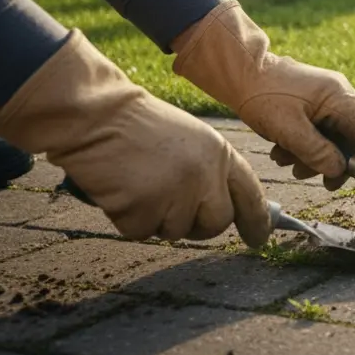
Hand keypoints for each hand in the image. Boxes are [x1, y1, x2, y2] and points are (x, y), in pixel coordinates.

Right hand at [0, 30, 270, 247]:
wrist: (95, 115)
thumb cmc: (137, 125)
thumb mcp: (190, 139)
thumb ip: (210, 170)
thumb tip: (224, 208)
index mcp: (220, 154)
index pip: (251, 195)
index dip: (257, 221)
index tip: (258, 239)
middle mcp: (205, 176)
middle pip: (217, 224)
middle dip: (198, 225)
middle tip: (172, 209)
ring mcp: (176, 194)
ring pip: (176, 232)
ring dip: (156, 219)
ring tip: (139, 184)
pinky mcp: (144, 209)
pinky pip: (141, 233)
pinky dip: (128, 219)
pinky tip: (120, 190)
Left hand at [171, 0, 354, 189]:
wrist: (241, 71)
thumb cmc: (264, 97)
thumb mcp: (288, 130)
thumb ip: (316, 152)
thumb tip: (338, 169)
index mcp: (340, 98)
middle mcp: (341, 95)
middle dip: (339, 161)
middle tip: (324, 180)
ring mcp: (329, 97)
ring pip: (337, 137)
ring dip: (316, 155)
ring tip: (288, 161)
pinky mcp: (316, 101)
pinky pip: (323, 130)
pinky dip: (307, 144)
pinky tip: (284, 150)